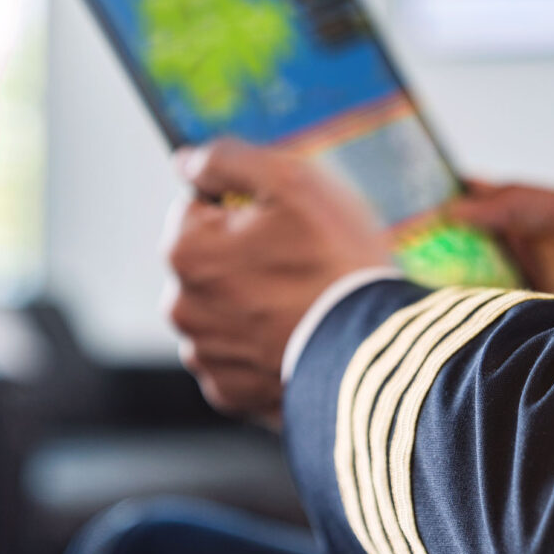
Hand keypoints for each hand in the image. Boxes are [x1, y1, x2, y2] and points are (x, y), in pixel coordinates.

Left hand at [163, 139, 392, 426]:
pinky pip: (241, 358)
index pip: (198, 208)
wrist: (373, 354)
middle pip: (210, 262)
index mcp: (183, 251)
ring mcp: (204, 355)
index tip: (283, 225)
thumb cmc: (335, 262)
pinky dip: (264, 348)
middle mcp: (180, 306)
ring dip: (254, 304)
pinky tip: (300, 340)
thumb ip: (226, 160)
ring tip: (305, 305)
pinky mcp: (230, 394)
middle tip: (302, 265)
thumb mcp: (290, 182)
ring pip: (225, 311)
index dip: (244, 209)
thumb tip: (185, 161)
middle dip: (245, 258)